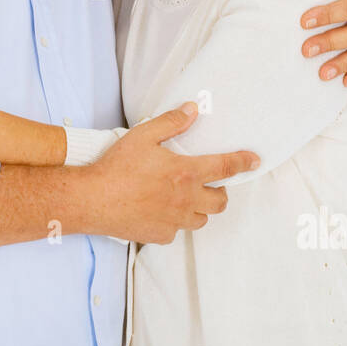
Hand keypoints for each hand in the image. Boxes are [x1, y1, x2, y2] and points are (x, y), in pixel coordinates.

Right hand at [83, 103, 257, 244]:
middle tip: (210, 183)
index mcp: (186, 173)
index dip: (243, 162)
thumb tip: (192, 110)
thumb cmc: (116, 168)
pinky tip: (160, 211)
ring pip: (200, 219)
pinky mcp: (160, 235)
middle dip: (221, 192)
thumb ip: (171, 123)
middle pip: (219, 201)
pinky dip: (175, 222)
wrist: (92, 200)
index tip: (254, 160)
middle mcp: (186, 200)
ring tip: (185, 198)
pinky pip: (177, 231)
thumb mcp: (143, 136)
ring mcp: (174, 221)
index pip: (226, 167)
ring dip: (199, 208)